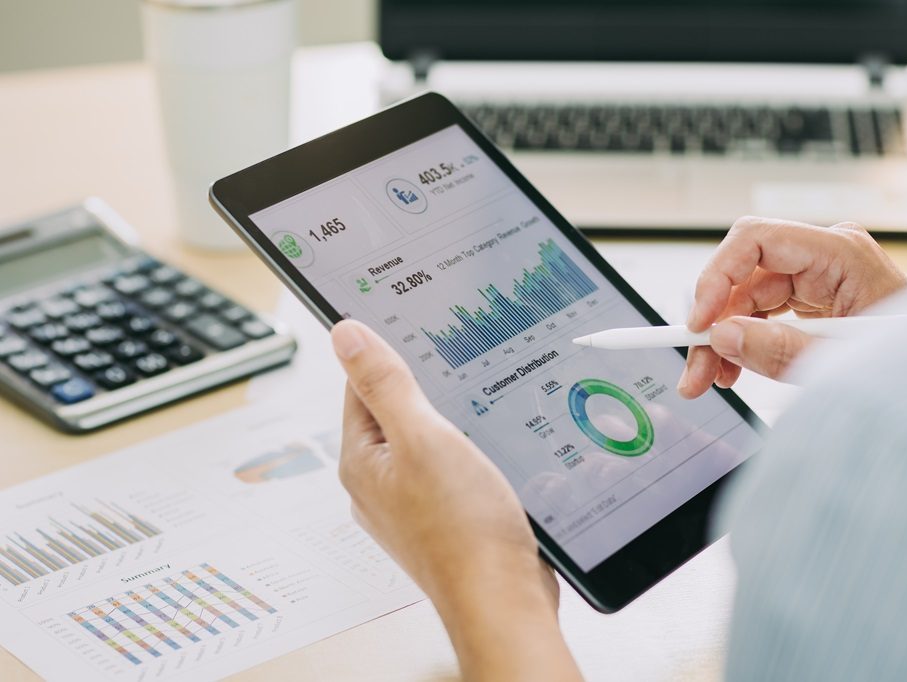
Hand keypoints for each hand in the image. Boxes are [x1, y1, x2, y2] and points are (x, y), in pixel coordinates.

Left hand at [331, 320, 581, 680]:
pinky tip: (489, 443)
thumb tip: (345, 335)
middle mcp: (379, 483)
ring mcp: (411, 502)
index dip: (385, 351)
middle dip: (422, 385)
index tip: (412, 325)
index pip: (359, 386)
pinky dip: (465, 448)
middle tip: (455, 360)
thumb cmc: (462, 528)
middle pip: (392, 411)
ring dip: (448, 418)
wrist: (502, 597)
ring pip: (424, 439)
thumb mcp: (422, 437)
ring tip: (475, 400)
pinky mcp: (443, 515)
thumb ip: (384, 384)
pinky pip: (447, 466)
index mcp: (361, 462)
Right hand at [679, 217, 906, 398]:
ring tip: (710, 380)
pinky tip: (733, 369)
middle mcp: (824, 256)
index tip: (699, 323)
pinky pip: (764, 314)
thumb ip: (778, 350)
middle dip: (713, 323)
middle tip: (694, 369)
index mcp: (840, 253)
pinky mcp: (813, 299)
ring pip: (747, 299)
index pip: (756, 240)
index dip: (717, 277)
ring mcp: (818, 276)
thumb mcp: (839, 363)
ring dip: (723, 339)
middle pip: (744, 277)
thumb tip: (722, 337)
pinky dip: (744, 341)